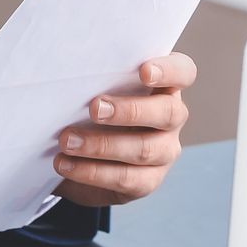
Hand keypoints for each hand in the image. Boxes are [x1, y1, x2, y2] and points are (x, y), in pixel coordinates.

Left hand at [53, 52, 195, 206]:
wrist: (78, 152)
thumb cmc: (87, 105)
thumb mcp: (90, 86)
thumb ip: (91, 74)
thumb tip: (64, 66)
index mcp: (163, 85)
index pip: (182, 72)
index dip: (168, 71)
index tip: (143, 71)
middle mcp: (171, 117)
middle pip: (168, 113)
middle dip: (130, 110)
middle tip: (94, 108)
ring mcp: (164, 150)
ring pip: (145, 149)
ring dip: (102, 145)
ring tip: (67, 141)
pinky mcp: (147, 180)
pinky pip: (126, 178)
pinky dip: (92, 172)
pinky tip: (66, 164)